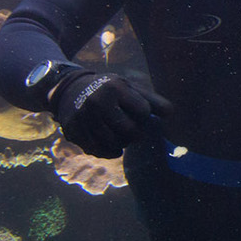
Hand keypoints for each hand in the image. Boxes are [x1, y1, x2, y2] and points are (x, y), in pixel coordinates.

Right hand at [51, 72, 173, 157]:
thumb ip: (153, 100)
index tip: (138, 112)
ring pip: (114, 144)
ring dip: (122, 144)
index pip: (144, 112)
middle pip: (130, 131)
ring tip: (121, 136)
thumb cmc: (110, 91)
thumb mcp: (130, 88)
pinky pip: (97, 151)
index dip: (144, 115)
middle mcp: (97, 102)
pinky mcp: (73, 131)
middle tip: (133, 130)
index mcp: (115, 88)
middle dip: (136, 133)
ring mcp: (83, 118)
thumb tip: (170, 114)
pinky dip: (108, 152)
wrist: (70, 89)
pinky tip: (113, 148)